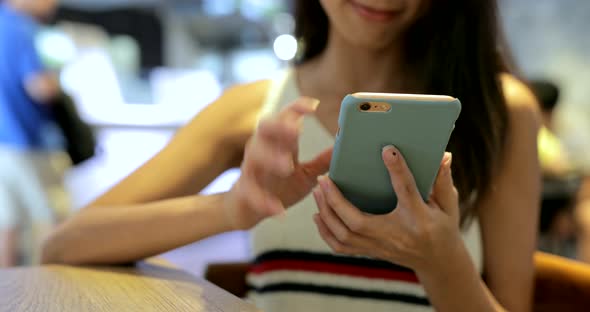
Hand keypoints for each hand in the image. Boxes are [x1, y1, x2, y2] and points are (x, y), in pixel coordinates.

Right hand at [224, 97, 332, 229]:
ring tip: (287, 166)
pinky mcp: (245, 191)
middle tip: (296, 131)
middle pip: (265, 128)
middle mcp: (262, 149)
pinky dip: (264, 200)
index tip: (314, 106)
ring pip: (255, 156)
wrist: (248, 207)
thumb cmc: (280, 185)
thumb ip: (324, 160)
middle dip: (279, 127)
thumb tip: (346, 146)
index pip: (285, 118)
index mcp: (278, 142)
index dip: (297, 109)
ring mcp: (252, 169)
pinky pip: (252, 193)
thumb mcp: (306, 173)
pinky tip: (277, 210)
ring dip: (271, 159)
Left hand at [313, 145, 460, 272]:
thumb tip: (444, 155)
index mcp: (419, 218)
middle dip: (336, 200)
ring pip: (344, 236)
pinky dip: (326, 232)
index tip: (387, 150)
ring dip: (327, 213)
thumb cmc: (443, 227)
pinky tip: (318, 216)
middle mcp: (396, 236)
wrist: (438, 262)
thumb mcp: (448, 204)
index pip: (407, 191)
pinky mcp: (371, 252)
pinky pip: (342, 247)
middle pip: (358, 222)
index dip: (397, 170)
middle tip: (323, 178)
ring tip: (318, 191)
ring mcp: (380, 248)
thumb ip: (443, 180)